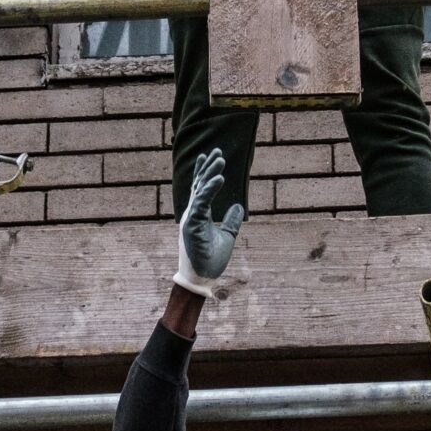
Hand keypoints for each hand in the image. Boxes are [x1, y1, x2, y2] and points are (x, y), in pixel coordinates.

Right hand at [174, 147, 244, 296]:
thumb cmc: (210, 259)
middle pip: (199, 184)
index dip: (204, 171)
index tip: (209, 155)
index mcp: (199, 215)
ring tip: (220, 159)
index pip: (200, 188)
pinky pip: (201, 203)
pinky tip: (218, 178)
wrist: (203, 279)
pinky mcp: (192, 225)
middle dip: (208, 167)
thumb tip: (239, 207)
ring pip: (200, 190)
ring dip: (210, 173)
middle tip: (218, 152)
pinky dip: (210, 189)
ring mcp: (191, 218)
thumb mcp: (226, 237)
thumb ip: (231, 221)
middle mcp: (193, 213)